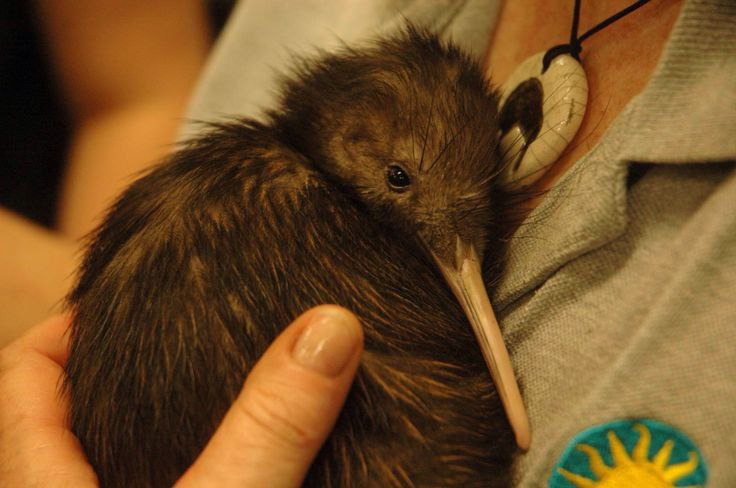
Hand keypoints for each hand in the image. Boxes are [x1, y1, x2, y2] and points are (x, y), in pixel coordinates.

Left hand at [0, 306, 362, 486]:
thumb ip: (270, 426)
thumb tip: (330, 328)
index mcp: (47, 487)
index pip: (24, 379)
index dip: (64, 327)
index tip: (115, 297)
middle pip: (62, 420)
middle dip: (117, 370)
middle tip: (178, 333)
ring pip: (110, 464)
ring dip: (153, 426)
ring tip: (211, 391)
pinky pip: (164, 485)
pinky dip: (189, 468)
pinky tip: (238, 464)